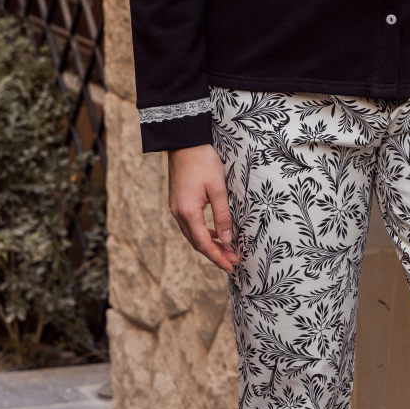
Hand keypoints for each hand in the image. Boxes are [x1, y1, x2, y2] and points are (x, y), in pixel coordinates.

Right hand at [167, 143, 239, 273]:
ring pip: (192, 234)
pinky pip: (190, 224)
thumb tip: (227, 240)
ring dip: (209, 244)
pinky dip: (203, 232)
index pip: (203, 244)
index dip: (218, 257)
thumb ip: (222, 216)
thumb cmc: (203, 162)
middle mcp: (178, 213)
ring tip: (227, 250)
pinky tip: (215, 233)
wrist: (185, 142)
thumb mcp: (218, 189)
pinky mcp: (178, 202)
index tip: (232, 266)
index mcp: (188, 212)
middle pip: (196, 242)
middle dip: (215, 254)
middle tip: (233, 262)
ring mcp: (176, 207)